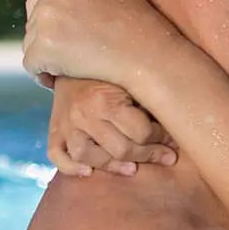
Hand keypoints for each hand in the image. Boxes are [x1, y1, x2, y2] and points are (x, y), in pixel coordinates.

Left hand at [23, 0, 183, 89]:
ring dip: (48, 56)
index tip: (80, 34)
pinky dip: (45, 75)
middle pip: (34, 18)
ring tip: (77, 65)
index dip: (61, 19)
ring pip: (31, 42)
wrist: (150, 56)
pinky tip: (65, 78)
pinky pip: (31, 65)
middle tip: (80, 51)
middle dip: (51, 36)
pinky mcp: (43, 48)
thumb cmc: (139, 25)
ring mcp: (47, 18)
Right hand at [47, 77, 176, 177]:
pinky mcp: (54, 130)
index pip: (141, 133)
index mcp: (106, 99)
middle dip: (148, 155)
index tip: (173, 140)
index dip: (162, 139)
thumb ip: (147, 103)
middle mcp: (83, 114)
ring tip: (132, 169)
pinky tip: (88, 171)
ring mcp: (65, 124)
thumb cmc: (113, 71)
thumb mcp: (131, 80)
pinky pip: (56, 155)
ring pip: (88, 156)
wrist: (75, 58)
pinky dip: (70, 167)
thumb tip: (174, 129)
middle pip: (120, 148)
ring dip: (112, 166)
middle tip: (166, 157)